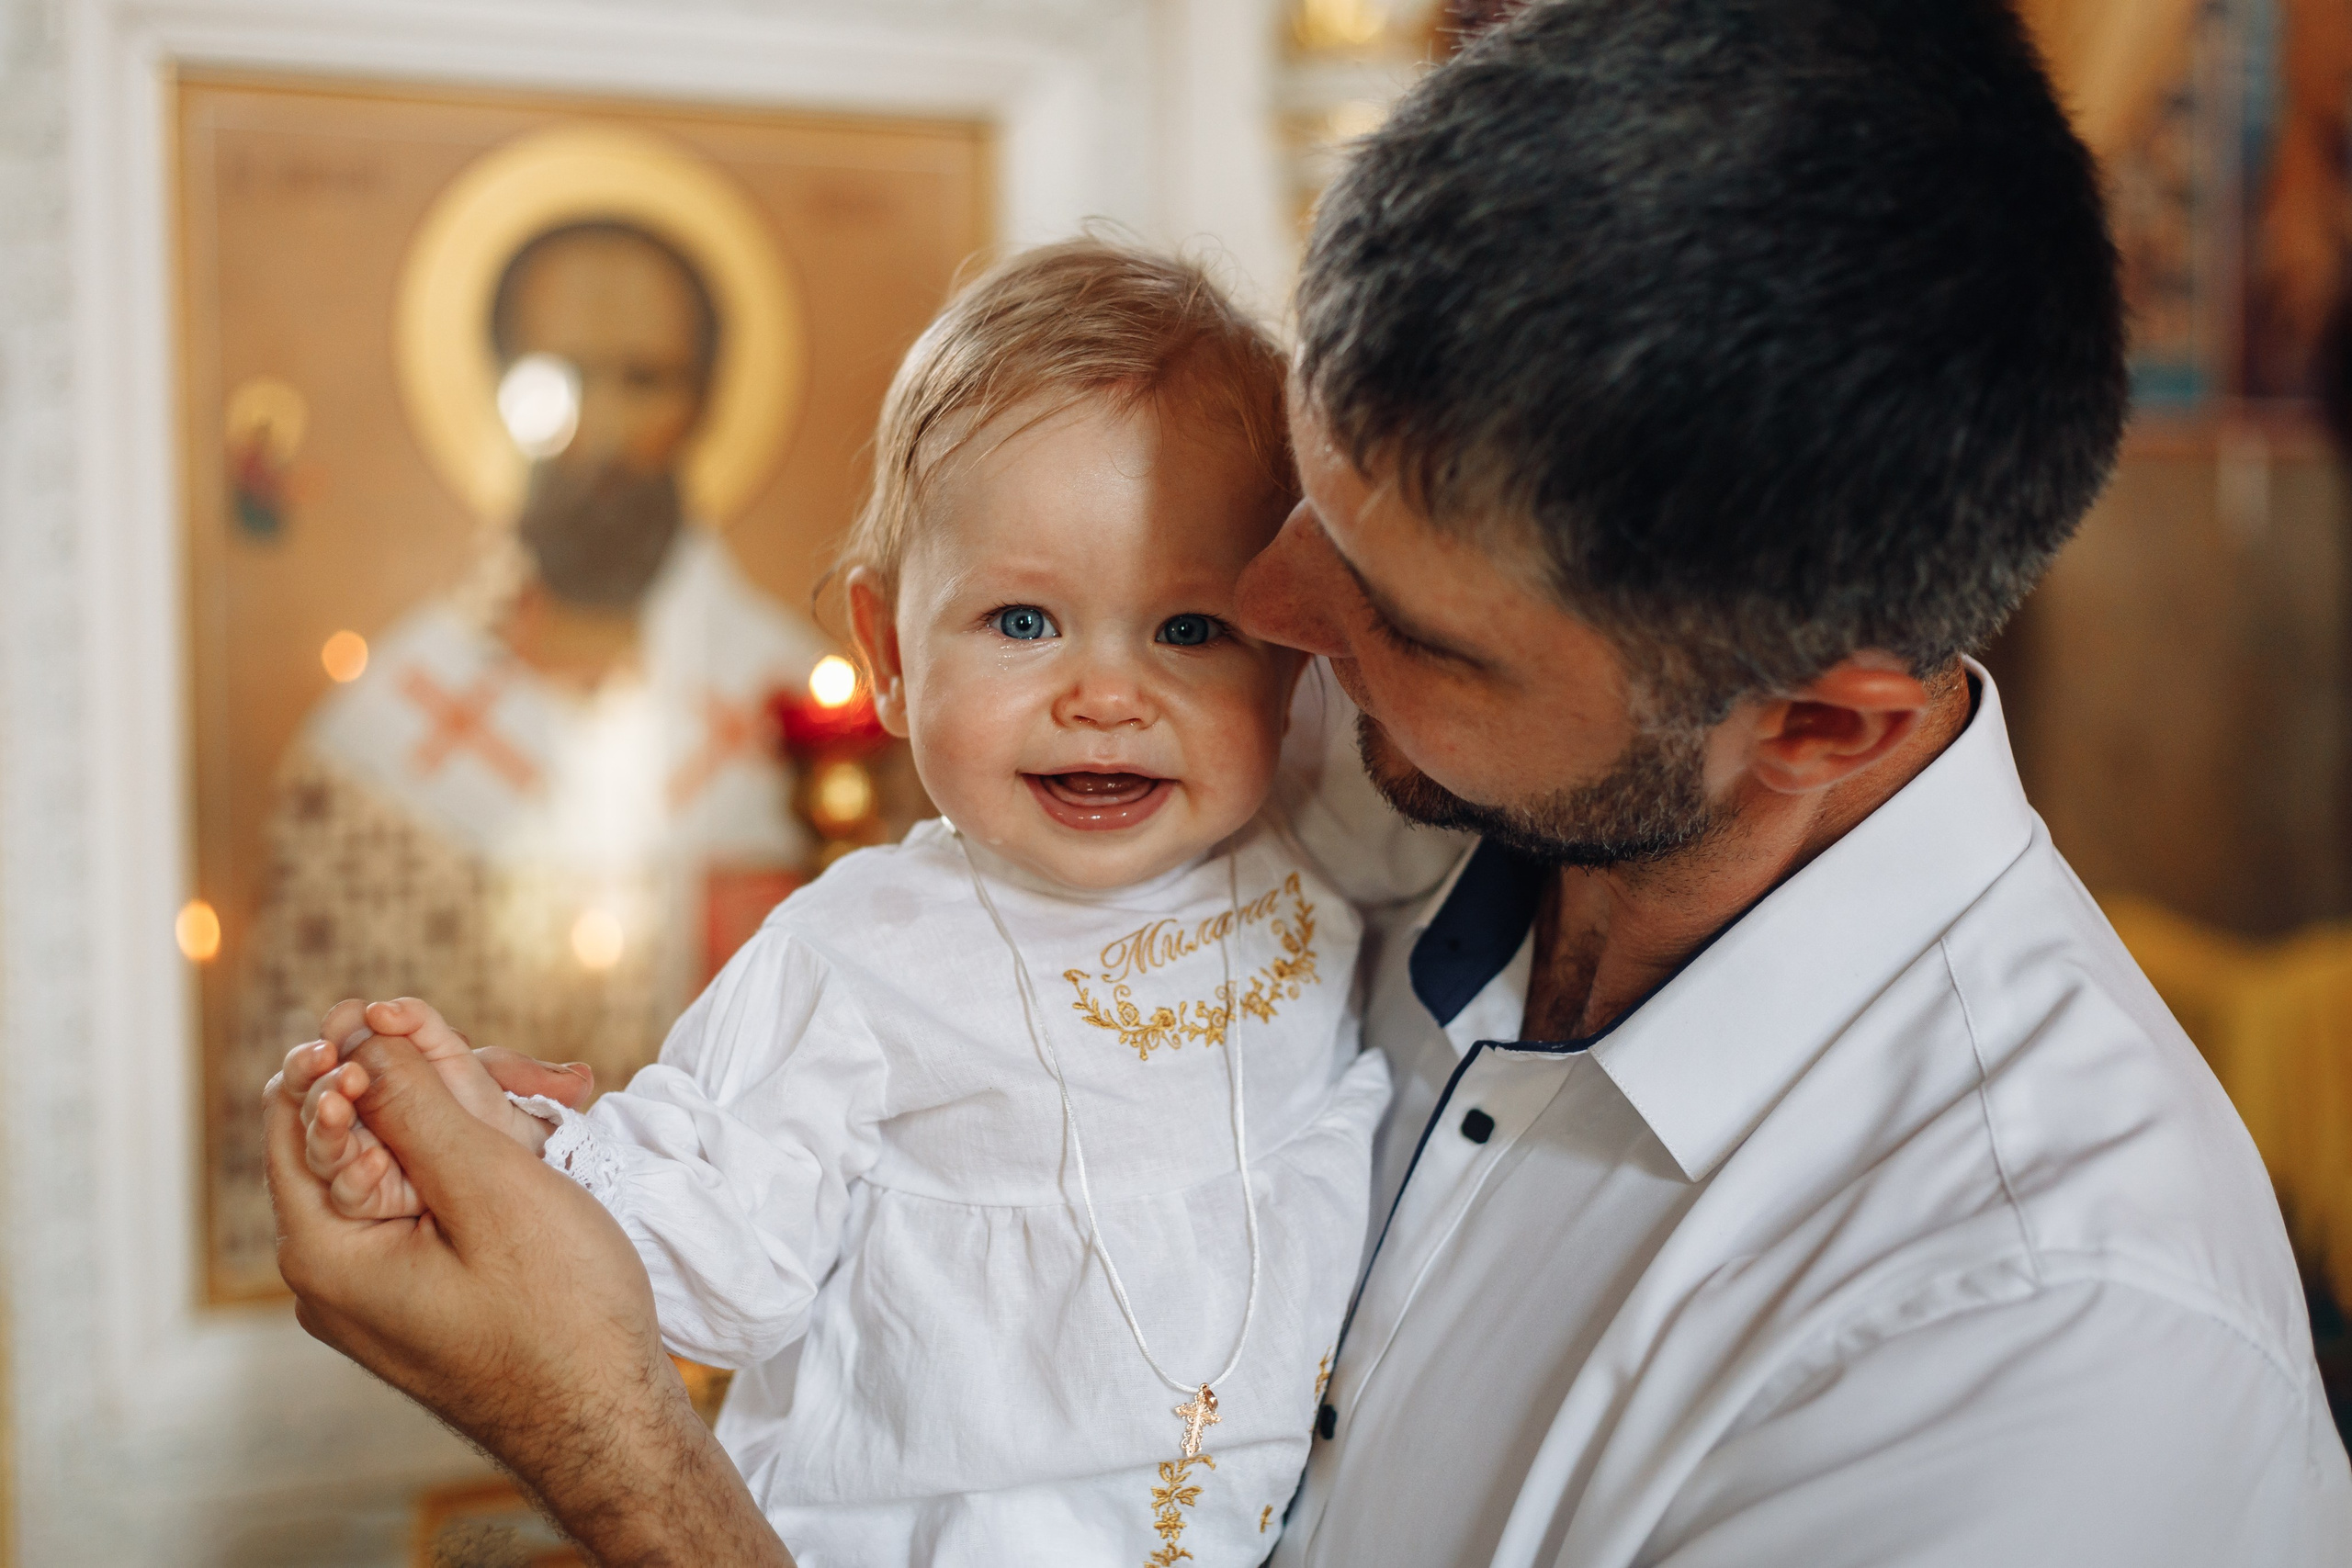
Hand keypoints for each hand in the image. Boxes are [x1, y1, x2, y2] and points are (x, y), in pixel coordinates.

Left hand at [265, 1029, 792, 1567]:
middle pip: (368, 1128)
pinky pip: (442, 1199)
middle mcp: (336, 1269)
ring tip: (566, 1098)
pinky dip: (494, 1162)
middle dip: (449, 1081)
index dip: (352, 1049)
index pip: (299, 1112)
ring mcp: (382, 1282)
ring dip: (486, 1116)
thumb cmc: (560, 1318)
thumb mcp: (488, 1189)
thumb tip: (355, 1031)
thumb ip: (415, 1103)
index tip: (412, 1013)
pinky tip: (552, 1142)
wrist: (611, 1427)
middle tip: (547, 1077)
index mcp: (325, 1249)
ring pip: (416, 1157)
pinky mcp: (427, 1289)